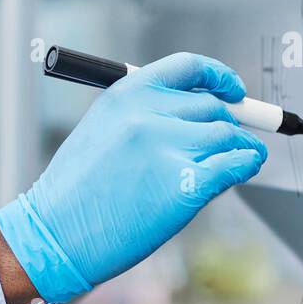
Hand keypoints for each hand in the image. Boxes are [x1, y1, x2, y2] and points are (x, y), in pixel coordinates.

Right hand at [0, 53, 266, 302]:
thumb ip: (143, 116)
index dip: (218, 76)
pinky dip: (247, 163)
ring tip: (237, 160)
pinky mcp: (186, 185)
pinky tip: (244, 168)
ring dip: (238, 147)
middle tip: (230, 140)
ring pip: (227, 135)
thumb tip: (195, 116)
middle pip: (212, 106)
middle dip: (227, 122)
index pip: (188, 68)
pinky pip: (236, 163)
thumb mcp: (100, 132)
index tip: (232, 90)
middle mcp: (148, 115)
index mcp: (126, 95)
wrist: (55, 235)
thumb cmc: (74, 193)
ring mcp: (168, 148)